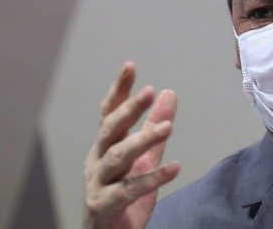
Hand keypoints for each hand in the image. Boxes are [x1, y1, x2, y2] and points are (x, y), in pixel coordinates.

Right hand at [84, 62, 179, 228]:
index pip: (109, 112)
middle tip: (149, 92)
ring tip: (168, 128)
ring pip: (118, 158)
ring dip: (143, 141)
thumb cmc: (122, 196)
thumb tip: (168, 94)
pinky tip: (175, 168)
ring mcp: (97, 183)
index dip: (119, 90)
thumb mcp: (143, 158)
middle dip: (129, 110)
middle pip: (111, 130)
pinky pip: (128, 191)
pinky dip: (152, 179)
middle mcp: (97, 161)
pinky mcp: (104, 206)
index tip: (130, 66)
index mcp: (104, 146)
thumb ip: (154, 128)